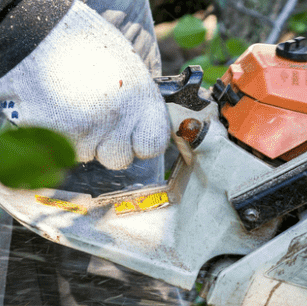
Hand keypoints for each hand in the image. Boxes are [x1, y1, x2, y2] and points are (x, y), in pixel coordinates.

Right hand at [0, 1, 167, 170]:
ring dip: (80, 138)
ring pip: (86, 154)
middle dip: (108, 145)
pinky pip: (59, 146)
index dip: (142, 142)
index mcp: (140, 102)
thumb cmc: (87, 44)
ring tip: (71, 104)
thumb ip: (139, 104)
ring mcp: (83, 131)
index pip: (152, 146)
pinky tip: (53, 106)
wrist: (41, 32)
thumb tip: (145, 127)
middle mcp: (116, 120)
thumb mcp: (127, 69)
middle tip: (96, 119)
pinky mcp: (52, 135)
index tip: (134, 133)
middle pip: (118, 159)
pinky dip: (55, 133)